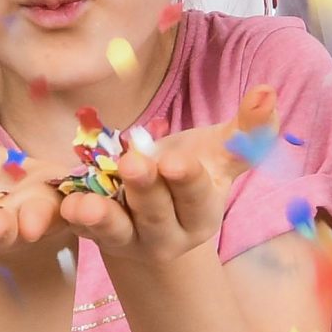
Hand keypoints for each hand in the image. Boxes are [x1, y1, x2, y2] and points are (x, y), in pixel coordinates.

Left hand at [56, 87, 275, 265]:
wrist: (156, 211)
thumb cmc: (191, 172)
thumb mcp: (218, 152)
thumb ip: (247, 128)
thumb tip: (267, 91)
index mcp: (203, 213)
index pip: (197, 197)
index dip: (186, 180)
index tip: (174, 161)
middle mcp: (169, 234)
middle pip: (156, 214)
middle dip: (145, 189)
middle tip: (134, 162)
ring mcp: (131, 241)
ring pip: (118, 230)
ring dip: (103, 217)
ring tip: (86, 206)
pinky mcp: (99, 238)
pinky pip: (85, 231)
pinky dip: (74, 220)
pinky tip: (64, 206)